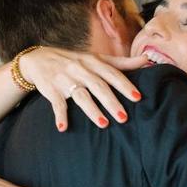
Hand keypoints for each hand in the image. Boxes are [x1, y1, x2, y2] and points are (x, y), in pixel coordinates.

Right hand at [20, 47, 147, 130]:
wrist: (38, 59)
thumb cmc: (74, 61)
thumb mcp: (96, 59)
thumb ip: (122, 63)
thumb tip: (147, 60)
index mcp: (93, 62)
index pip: (112, 74)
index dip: (125, 85)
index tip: (138, 97)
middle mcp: (80, 70)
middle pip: (98, 86)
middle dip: (112, 102)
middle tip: (124, 118)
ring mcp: (65, 80)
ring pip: (81, 96)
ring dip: (92, 110)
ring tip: (104, 124)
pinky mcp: (51, 90)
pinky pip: (57, 104)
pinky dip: (59, 115)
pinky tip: (63, 128)